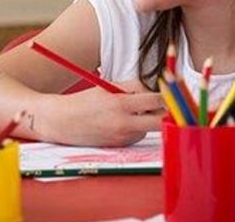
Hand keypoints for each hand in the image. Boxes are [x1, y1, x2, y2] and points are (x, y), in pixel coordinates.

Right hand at [41, 81, 165, 145]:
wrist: (62, 122)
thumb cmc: (84, 101)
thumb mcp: (108, 87)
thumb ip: (132, 88)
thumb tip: (154, 90)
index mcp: (120, 104)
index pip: (156, 100)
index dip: (167, 95)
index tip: (172, 90)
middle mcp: (124, 123)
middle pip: (160, 121)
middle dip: (166, 113)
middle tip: (167, 104)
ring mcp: (122, 137)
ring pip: (148, 127)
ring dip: (147, 118)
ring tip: (130, 109)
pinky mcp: (120, 146)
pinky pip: (137, 135)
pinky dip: (135, 127)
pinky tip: (120, 121)